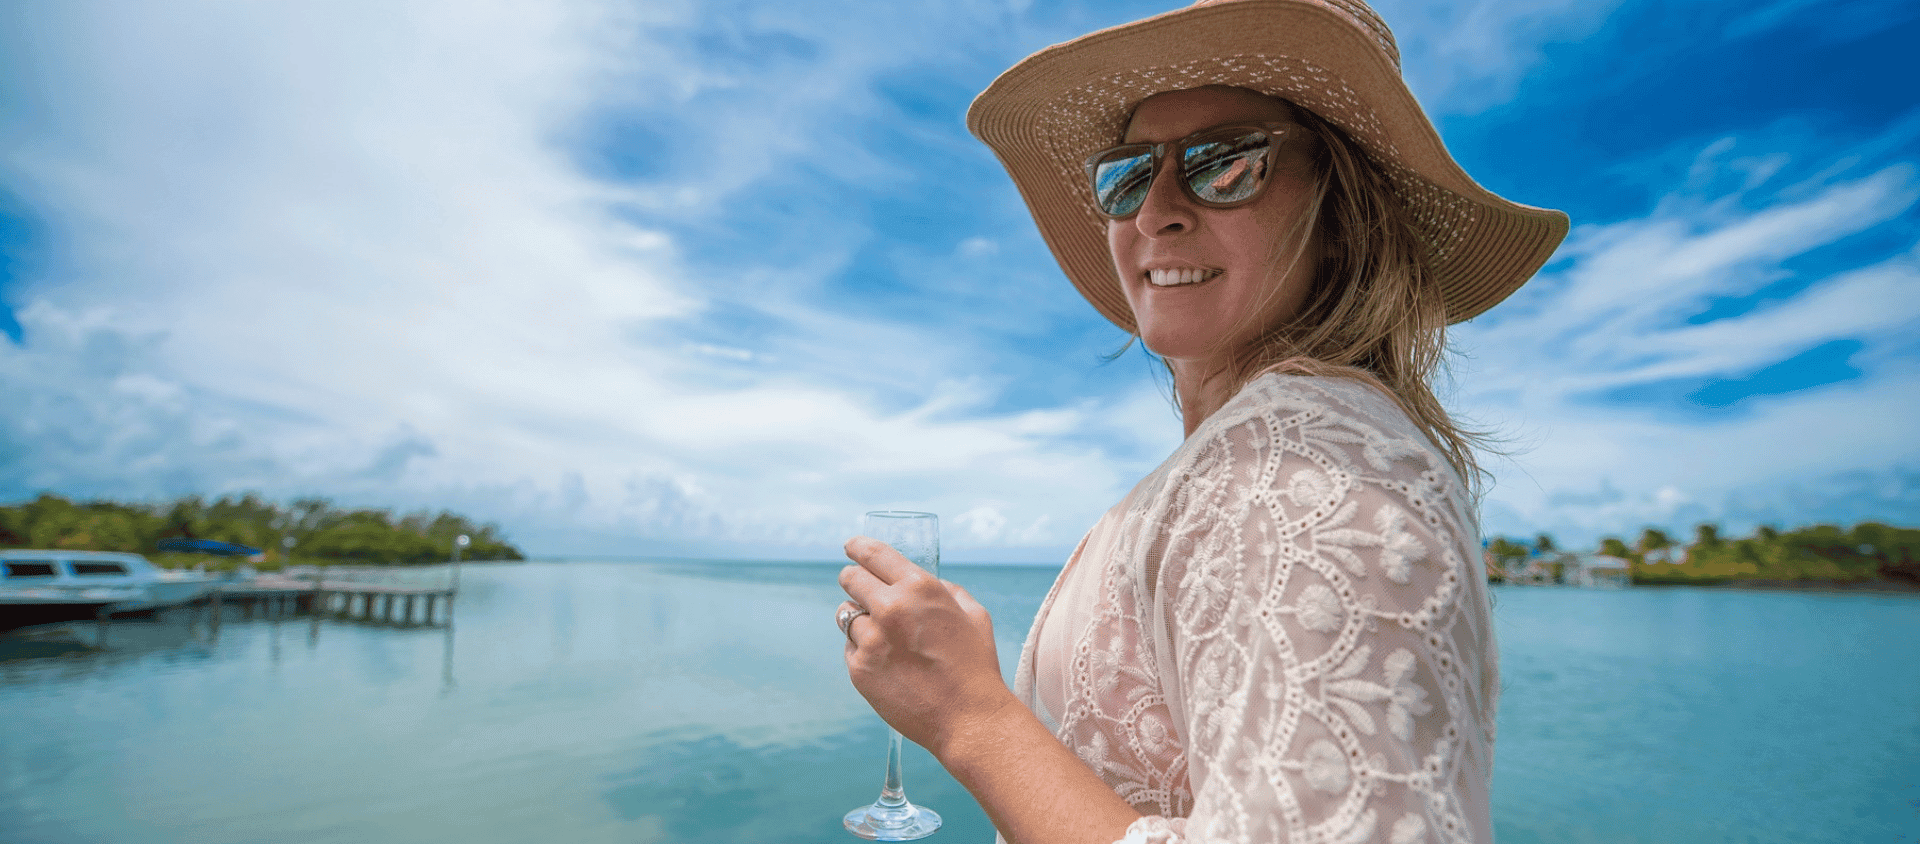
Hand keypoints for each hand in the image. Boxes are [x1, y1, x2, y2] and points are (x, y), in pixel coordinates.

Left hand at [839, 535, 1017, 756]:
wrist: (969, 718)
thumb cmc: (975, 666)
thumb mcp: (973, 615)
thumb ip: (945, 590)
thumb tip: (923, 583)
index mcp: (920, 588)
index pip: (874, 554)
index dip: (858, 547)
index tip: (851, 546)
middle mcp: (891, 608)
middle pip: (850, 579)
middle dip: (853, 580)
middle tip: (858, 587)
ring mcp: (871, 640)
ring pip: (846, 615)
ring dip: (859, 620)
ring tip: (883, 637)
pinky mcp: (859, 669)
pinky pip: (851, 648)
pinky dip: (863, 651)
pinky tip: (888, 664)